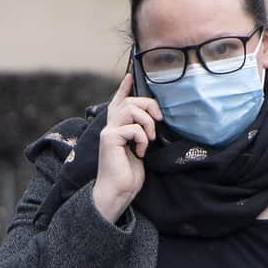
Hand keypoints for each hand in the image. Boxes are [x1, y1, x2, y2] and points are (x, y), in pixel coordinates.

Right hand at [92, 73, 162, 222]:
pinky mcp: (110, 139)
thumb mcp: (139, 148)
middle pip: (130, 101)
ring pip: (131, 109)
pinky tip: (141, 152)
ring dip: (147, 122)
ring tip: (150, 138)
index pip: (118, 102)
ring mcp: (109, 132)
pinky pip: (132, 128)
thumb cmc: (129, 174)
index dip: (124, 88)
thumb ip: (141, 133)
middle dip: (149, 106)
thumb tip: (155, 120)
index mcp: (117, 128)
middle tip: (159, 120)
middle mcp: (110, 126)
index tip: (131, 75)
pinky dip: (142, 138)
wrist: (118, 192)